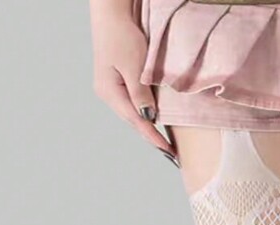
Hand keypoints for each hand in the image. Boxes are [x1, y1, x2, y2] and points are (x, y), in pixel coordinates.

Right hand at [90, 3, 178, 161]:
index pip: (137, 121)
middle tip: (171, 155)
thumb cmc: (122, 35)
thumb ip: (141, 94)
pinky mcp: (115, 81)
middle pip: (133, 121)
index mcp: (109, 92)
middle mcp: (107, 93)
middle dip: (152, 137)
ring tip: (165, 144)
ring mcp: (110, 88)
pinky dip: (144, 114)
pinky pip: (132, 103)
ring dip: (148, 128)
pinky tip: (154, 122)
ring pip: (132, 113)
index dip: (154, 137)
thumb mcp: (134, 66)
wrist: (111, 13)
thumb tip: (149, 118)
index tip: (169, 152)